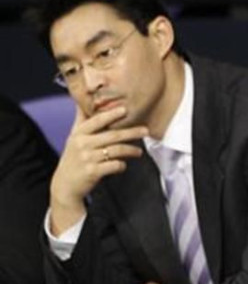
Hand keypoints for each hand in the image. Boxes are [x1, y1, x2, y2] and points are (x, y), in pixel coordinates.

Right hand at [49, 106, 147, 234]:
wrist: (65, 184)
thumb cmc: (73, 158)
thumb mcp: (74, 137)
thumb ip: (82, 120)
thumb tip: (83, 99)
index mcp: (78, 134)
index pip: (96, 121)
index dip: (111, 114)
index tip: (125, 109)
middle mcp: (82, 144)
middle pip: (112, 135)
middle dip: (131, 132)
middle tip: (145, 130)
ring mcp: (87, 158)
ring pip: (116, 150)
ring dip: (131, 150)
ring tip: (139, 152)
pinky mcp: (93, 172)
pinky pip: (115, 165)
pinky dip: (122, 165)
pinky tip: (123, 165)